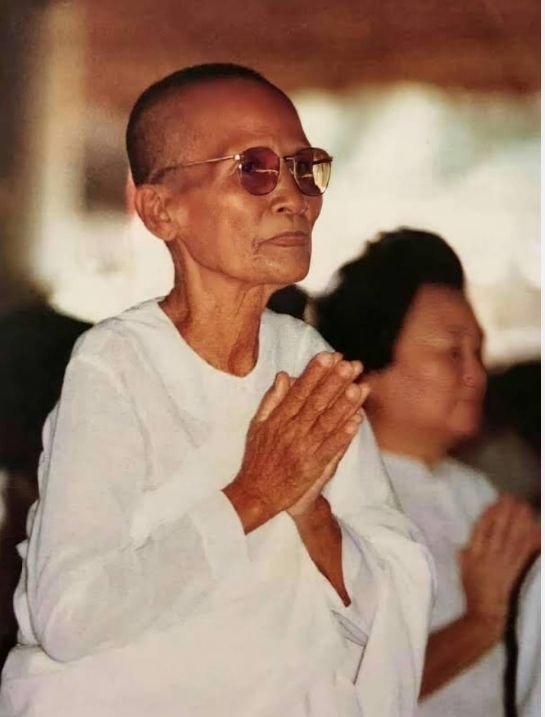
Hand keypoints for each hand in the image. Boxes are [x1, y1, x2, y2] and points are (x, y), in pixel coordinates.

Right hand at [225, 352, 368, 529]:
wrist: (256, 494)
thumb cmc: (257, 458)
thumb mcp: (258, 426)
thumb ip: (272, 400)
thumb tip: (284, 375)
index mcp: (277, 420)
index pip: (299, 391)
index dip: (315, 373)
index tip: (329, 356)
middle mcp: (291, 432)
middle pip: (315, 403)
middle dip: (334, 383)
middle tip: (349, 365)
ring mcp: (303, 450)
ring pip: (327, 423)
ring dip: (344, 405)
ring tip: (359, 386)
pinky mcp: (312, 467)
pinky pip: (331, 448)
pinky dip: (344, 434)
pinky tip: (357, 420)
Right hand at [459, 494, 539, 625]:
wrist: (487, 614)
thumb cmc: (474, 592)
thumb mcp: (462, 571)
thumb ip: (463, 554)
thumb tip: (464, 542)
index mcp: (475, 553)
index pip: (482, 528)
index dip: (490, 513)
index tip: (496, 502)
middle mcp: (490, 555)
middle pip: (499, 529)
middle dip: (506, 511)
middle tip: (512, 498)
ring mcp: (505, 563)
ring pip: (513, 537)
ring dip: (519, 521)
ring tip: (524, 507)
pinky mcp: (517, 571)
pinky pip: (525, 552)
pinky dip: (531, 540)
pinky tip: (536, 530)